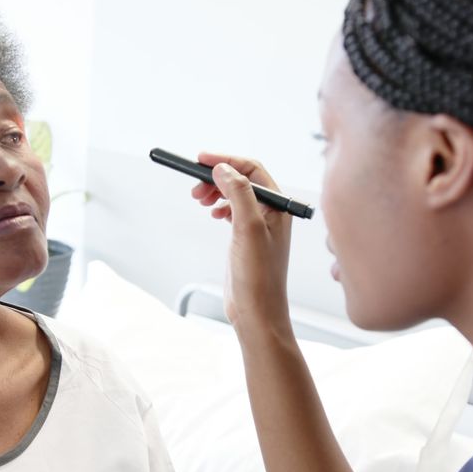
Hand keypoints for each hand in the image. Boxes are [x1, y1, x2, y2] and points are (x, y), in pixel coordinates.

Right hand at [190, 152, 291, 331]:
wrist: (257, 312)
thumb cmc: (259, 276)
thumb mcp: (248, 229)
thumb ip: (239, 194)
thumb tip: (223, 168)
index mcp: (277, 206)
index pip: (251, 169)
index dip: (226, 160)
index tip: (200, 159)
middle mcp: (270, 213)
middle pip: (241, 179)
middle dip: (216, 176)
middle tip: (195, 186)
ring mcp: (258, 226)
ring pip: (234, 194)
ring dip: (215, 190)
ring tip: (198, 199)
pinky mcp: (246, 238)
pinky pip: (232, 210)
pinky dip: (219, 206)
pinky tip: (212, 213)